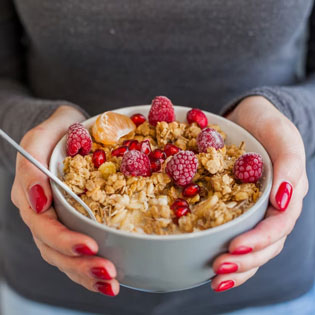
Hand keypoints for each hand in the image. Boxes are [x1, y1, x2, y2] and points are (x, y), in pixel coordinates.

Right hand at [11, 106, 119, 296]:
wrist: (68, 132)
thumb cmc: (59, 131)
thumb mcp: (44, 136)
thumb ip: (33, 164)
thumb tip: (39, 200)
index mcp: (32, 193)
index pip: (43, 224)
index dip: (64, 238)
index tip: (90, 244)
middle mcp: (41, 212)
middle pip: (53, 248)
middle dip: (79, 263)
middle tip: (107, 271)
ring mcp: (55, 221)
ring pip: (64, 257)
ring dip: (86, 274)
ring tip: (111, 284)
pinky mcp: (71, 224)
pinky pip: (76, 252)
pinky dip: (89, 268)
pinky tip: (109, 280)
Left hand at [211, 96, 308, 291]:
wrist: (249, 118)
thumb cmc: (268, 126)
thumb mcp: (283, 137)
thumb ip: (290, 165)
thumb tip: (284, 202)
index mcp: (288, 195)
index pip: (278, 227)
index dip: (259, 241)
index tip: (234, 248)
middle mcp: (273, 208)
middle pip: (266, 245)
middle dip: (245, 261)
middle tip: (219, 270)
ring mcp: (255, 210)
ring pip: (252, 247)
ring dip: (236, 267)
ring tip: (215, 278)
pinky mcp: (236, 207)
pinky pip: (233, 233)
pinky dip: (224, 250)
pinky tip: (208, 265)